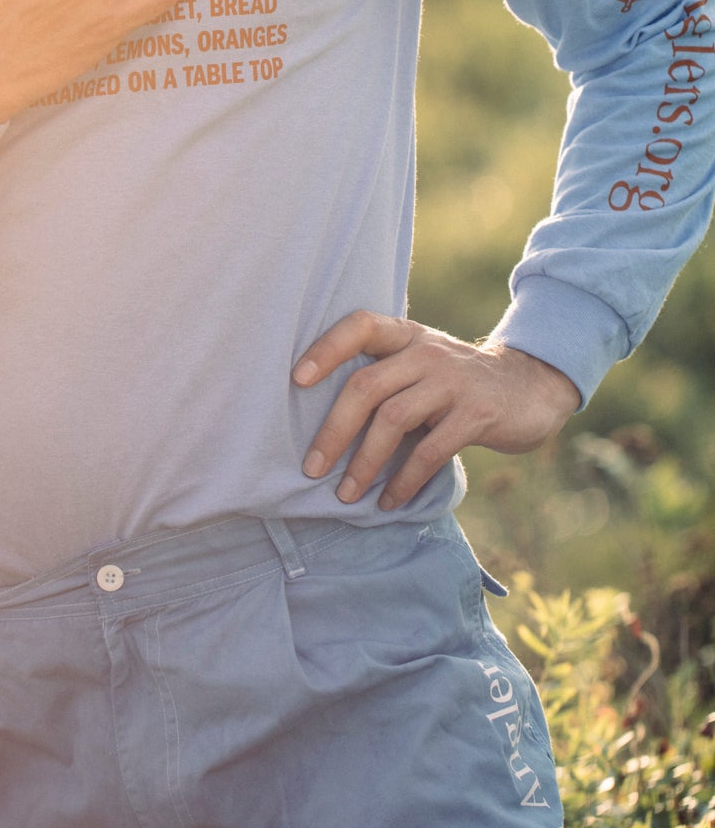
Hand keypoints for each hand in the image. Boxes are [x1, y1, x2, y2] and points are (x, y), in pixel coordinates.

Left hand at [293, 312, 581, 510]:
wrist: (531, 388)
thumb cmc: (458, 383)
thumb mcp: (423, 364)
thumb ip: (387, 377)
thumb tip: (327, 425)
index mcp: (407, 335)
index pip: (359, 326)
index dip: (326, 349)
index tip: (296, 379)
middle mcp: (427, 351)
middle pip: (367, 386)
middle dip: (334, 431)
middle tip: (312, 467)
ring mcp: (453, 381)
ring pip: (393, 419)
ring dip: (365, 462)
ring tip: (346, 494)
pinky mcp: (477, 413)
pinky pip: (430, 450)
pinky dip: (405, 479)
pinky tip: (390, 500)